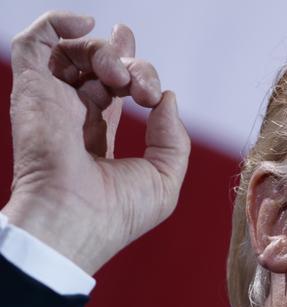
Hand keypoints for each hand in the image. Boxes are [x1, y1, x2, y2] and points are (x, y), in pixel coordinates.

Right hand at [2, 11, 189, 274]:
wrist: (74, 222)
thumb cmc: (118, 212)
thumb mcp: (165, 177)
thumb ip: (172, 137)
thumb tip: (166, 97)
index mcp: (98, 136)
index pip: (113, 91)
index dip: (135, 73)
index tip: (150, 84)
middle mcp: (72, 115)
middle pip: (103, 69)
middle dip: (132, 66)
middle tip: (141, 89)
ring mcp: (51, 101)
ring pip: (77, 53)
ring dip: (107, 52)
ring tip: (120, 77)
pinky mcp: (32, 89)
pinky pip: (35, 42)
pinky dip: (59, 22)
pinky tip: (87, 24)